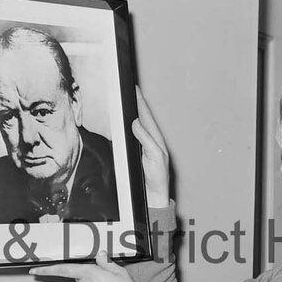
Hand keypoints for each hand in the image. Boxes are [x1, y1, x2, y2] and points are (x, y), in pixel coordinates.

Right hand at [131, 85, 170, 207]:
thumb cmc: (157, 177)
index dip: (140, 101)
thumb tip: (136, 123)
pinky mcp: (137, 151)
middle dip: (135, 101)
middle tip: (128, 89)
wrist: (154, 193)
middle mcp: (150, 139)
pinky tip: (123, 121)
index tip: (134, 88)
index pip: (146, 114)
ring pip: (136, 123)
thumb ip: (146, 140)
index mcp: (156, 138)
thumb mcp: (154, 157)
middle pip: (141, 115)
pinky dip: (127, 124)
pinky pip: (131, 133)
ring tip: (126, 100)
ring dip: (131, 111)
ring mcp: (144, 144)